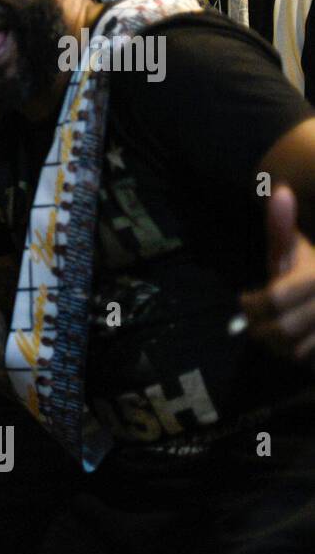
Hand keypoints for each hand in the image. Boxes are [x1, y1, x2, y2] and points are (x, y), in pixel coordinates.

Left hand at [239, 185, 314, 369]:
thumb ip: (282, 227)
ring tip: (269, 332)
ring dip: (274, 346)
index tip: (245, 300)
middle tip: (253, 323)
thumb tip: (278, 191)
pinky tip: (290, 343)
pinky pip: (308, 362)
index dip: (252, 304)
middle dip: (259, 327)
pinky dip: (294, 356)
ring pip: (293, 351)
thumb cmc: (311, 270)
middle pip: (281, 328)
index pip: (275, 299)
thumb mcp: (296, 249)